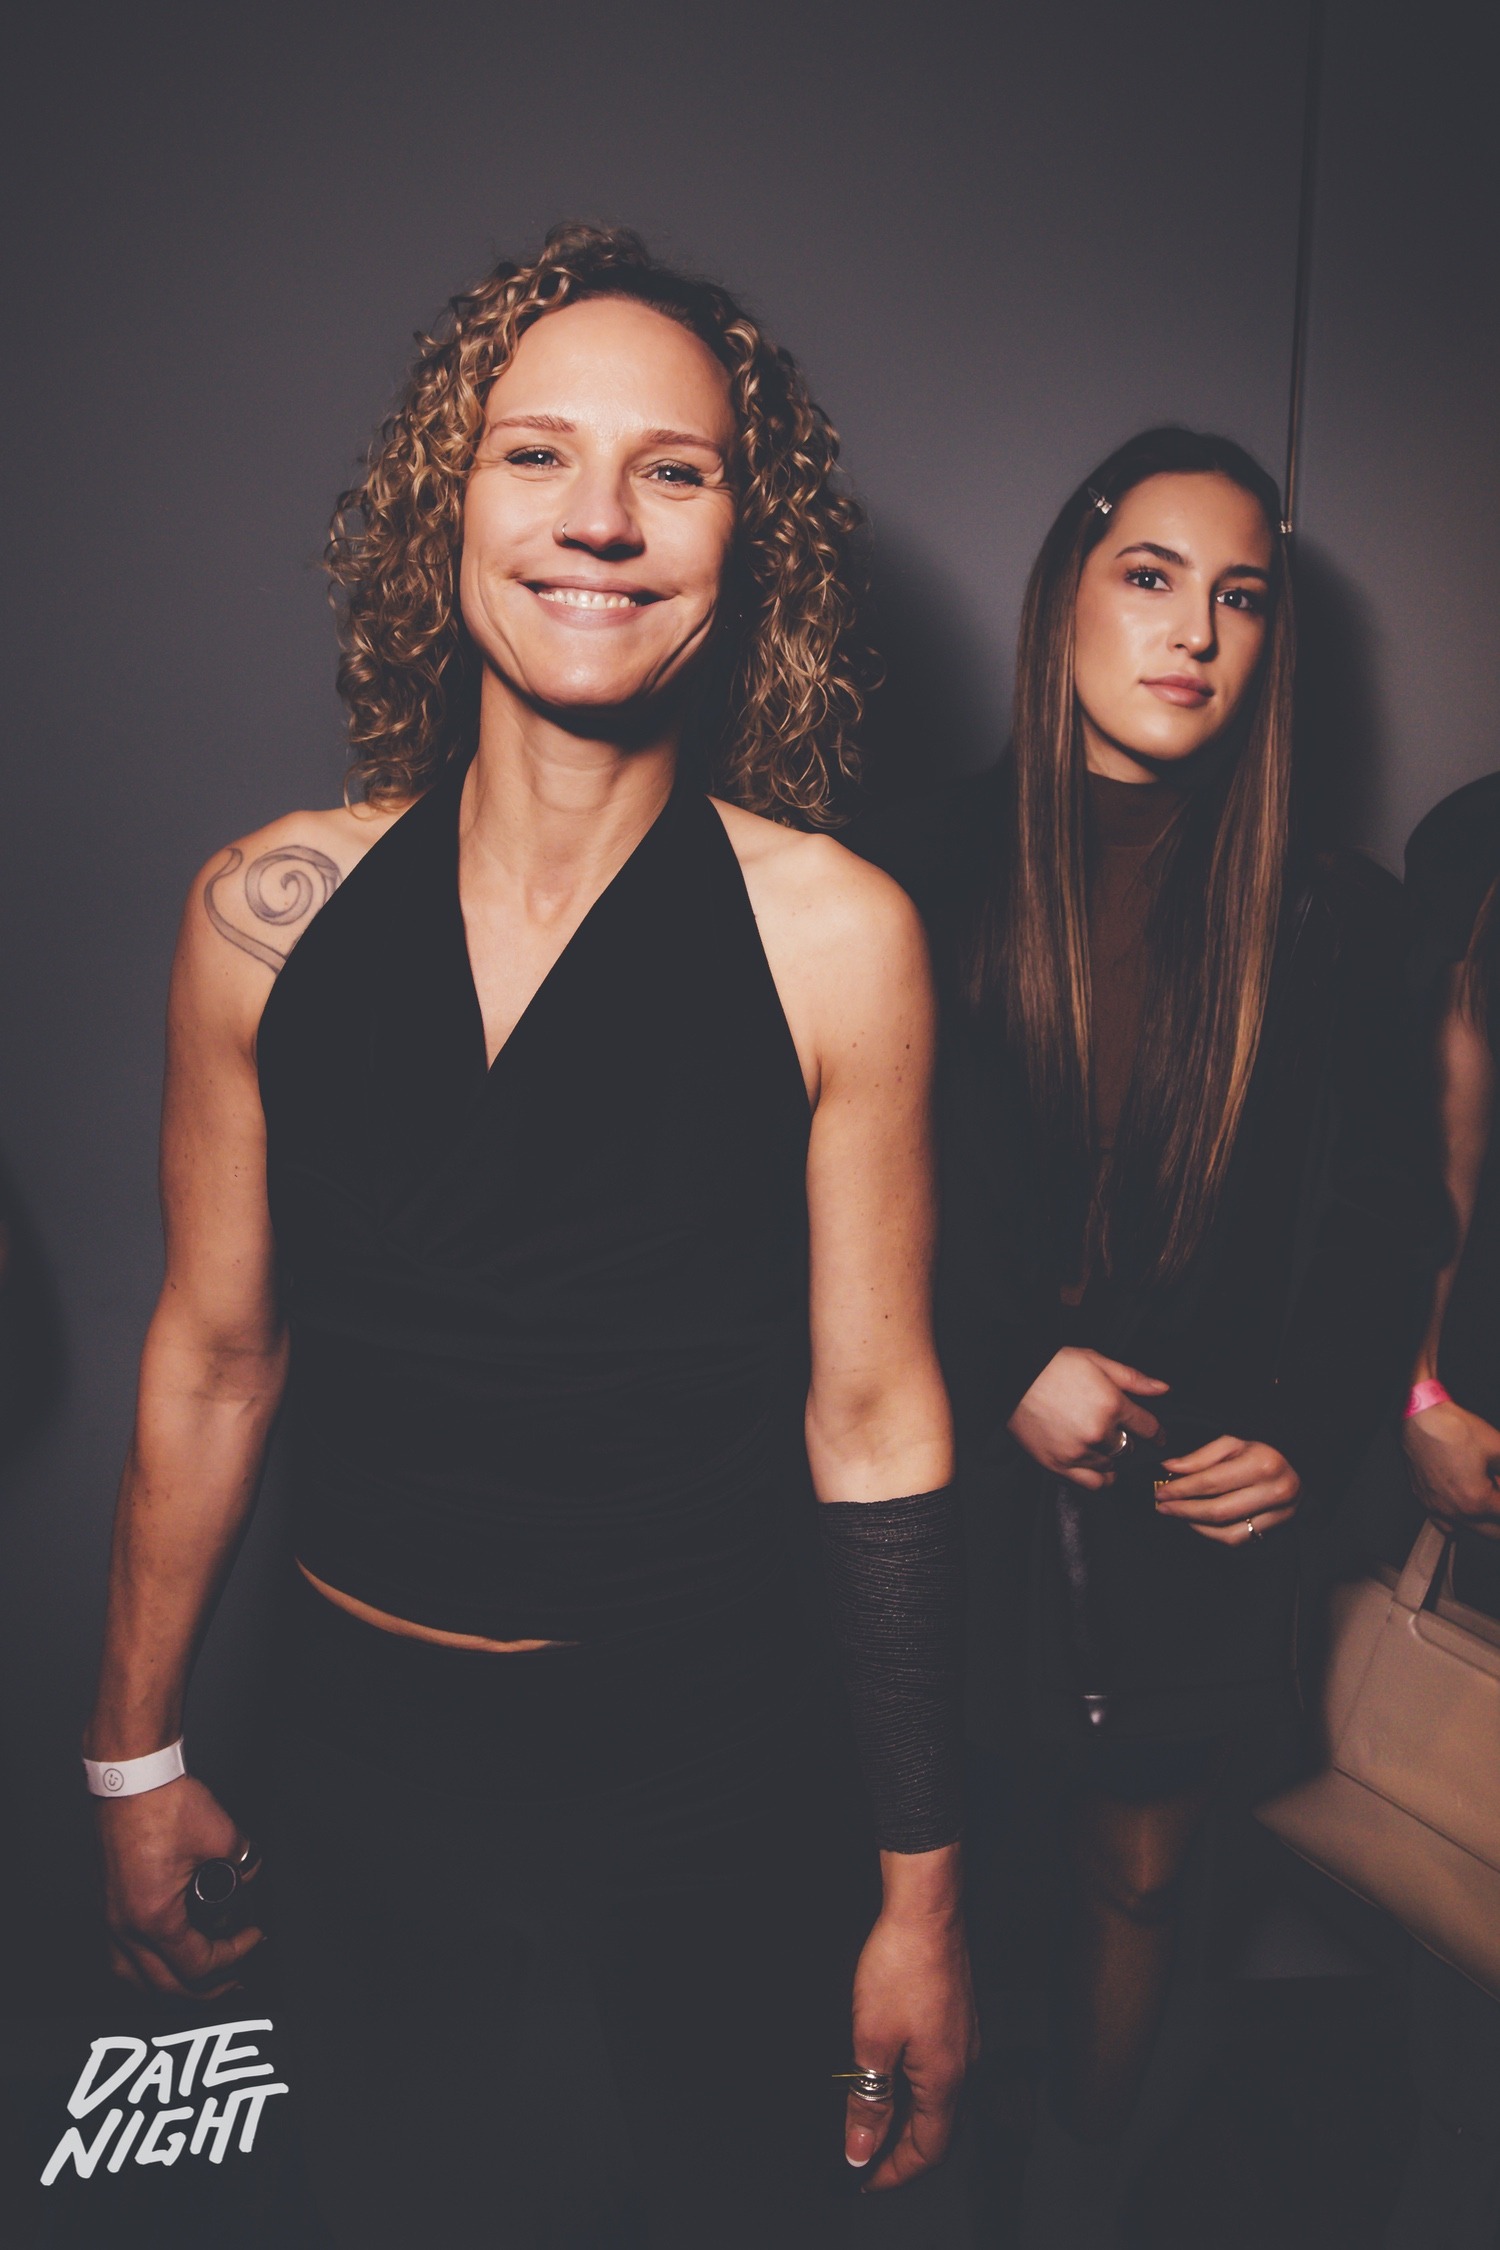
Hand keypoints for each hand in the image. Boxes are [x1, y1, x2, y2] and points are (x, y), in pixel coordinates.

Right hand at [98, 1776, 264, 1996]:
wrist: (129, 1778)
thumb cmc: (162, 1803)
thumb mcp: (222, 1836)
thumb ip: (244, 1863)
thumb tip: (251, 1874)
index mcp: (154, 1918)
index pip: (198, 1965)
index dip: (235, 1956)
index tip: (254, 1938)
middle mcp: (124, 1926)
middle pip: (165, 1987)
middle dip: (207, 1988)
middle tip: (236, 1977)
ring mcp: (109, 1918)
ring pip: (135, 1980)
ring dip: (171, 1986)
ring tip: (200, 1981)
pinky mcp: (105, 1905)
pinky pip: (119, 1957)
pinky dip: (144, 1969)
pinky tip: (161, 1961)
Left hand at [844, 1863, 977, 2189]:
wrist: (926, 1910)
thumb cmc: (901, 1967)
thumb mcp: (871, 2041)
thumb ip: (867, 2101)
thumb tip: (860, 2149)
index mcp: (946, 2080)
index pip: (928, 2151)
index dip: (894, 2172)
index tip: (863, 2179)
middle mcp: (964, 2066)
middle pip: (938, 2131)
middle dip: (900, 2151)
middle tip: (862, 2155)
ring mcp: (964, 2041)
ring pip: (939, 2101)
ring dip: (907, 2120)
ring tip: (870, 2121)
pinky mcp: (957, 2019)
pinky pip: (940, 2073)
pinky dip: (914, 2090)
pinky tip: (889, 2077)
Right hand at [1007, 1348, 1168, 1487]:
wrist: (1013, 1376)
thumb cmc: (1052, 1366)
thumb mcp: (1097, 1361)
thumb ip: (1133, 1379)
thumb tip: (1163, 1389)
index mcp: (1111, 1405)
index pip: (1147, 1428)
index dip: (1157, 1433)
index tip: (1158, 1437)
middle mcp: (1098, 1432)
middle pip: (1128, 1448)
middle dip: (1127, 1440)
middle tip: (1117, 1432)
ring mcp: (1078, 1452)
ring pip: (1111, 1466)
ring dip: (1111, 1457)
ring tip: (1101, 1446)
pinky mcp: (1058, 1465)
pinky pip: (1090, 1483)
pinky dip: (1099, 1478)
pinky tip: (1097, 1467)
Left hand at [1151, 1435, 1299, 1545]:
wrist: (1303, 1459)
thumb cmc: (1265, 1445)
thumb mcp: (1234, 1440)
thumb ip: (1201, 1456)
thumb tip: (1169, 1468)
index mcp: (1261, 1465)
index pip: (1210, 1482)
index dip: (1180, 1490)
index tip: (1160, 1492)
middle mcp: (1273, 1492)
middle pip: (1217, 1511)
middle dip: (1183, 1511)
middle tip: (1162, 1507)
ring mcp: (1279, 1513)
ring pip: (1228, 1533)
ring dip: (1197, 1527)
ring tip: (1179, 1515)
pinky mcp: (1280, 1525)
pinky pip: (1241, 1539)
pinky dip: (1215, 1535)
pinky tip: (1200, 1523)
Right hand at [1404, 1398, 1499, 1539]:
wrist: (1422, 1418)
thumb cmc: (1453, 1430)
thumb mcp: (1498, 1447)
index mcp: (1476, 1501)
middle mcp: (1455, 1510)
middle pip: (1492, 1531)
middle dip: (1499, 1513)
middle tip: (1499, 1492)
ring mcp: (1437, 1507)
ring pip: (1470, 1529)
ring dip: (1485, 1520)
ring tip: (1489, 1498)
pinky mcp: (1424, 1499)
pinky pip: (1445, 1524)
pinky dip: (1460, 1522)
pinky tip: (1467, 1508)